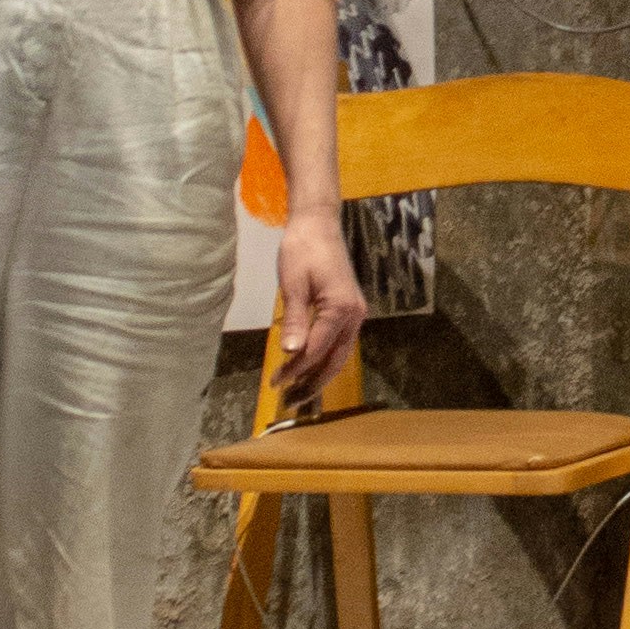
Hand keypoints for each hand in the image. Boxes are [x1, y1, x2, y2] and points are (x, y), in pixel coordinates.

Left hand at [267, 203, 367, 423]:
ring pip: (339, 355)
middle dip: (313, 383)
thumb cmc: (302, 249)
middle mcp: (354, 315)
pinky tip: (310, 368)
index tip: (275, 384)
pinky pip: (338, 343)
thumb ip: (294, 320)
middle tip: (292, 404)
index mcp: (341, 309)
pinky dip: (325, 359)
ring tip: (300, 394)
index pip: (316, 349)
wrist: (318, 224)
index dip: (295, 370)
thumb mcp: (293, 284)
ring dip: (320, 375)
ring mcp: (354, 314)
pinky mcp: (348, 311)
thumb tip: (291, 353)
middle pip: (335, 360)